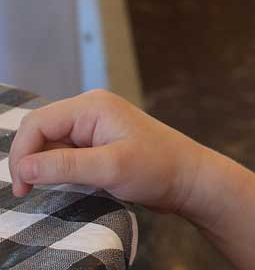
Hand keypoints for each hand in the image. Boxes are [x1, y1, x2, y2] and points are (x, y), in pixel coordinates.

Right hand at [8, 89, 206, 215]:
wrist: (189, 179)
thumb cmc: (158, 168)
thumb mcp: (110, 168)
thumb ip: (65, 165)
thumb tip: (23, 168)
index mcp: (92, 107)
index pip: (37, 123)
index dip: (21, 154)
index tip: (23, 188)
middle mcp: (90, 111)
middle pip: (39, 131)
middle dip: (29, 160)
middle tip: (29, 192)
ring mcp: (94, 127)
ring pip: (50, 144)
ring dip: (44, 166)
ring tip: (51, 189)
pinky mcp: (98, 144)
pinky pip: (64, 153)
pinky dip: (58, 169)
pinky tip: (66, 184)